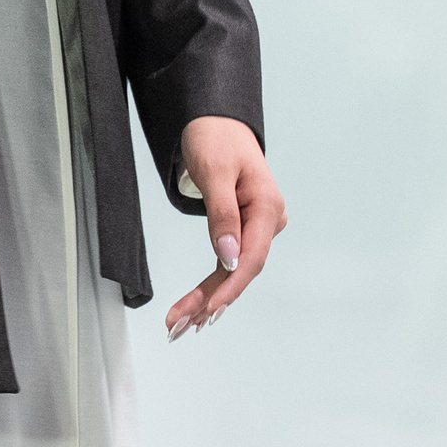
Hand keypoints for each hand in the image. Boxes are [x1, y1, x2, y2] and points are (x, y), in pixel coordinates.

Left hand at [165, 116, 285, 341]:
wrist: (217, 120)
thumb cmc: (215, 138)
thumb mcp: (214, 172)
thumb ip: (222, 215)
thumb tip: (228, 257)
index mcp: (268, 207)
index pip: (251, 257)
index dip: (229, 288)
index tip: (207, 311)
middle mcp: (269, 221)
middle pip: (240, 270)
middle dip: (210, 300)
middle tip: (178, 326)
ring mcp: (258, 226)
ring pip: (233, 271)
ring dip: (208, 298)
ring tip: (179, 325)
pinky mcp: (244, 229)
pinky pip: (229, 261)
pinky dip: (212, 284)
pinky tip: (197, 308)